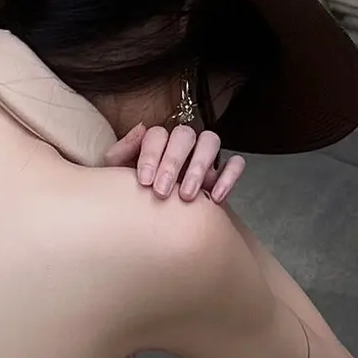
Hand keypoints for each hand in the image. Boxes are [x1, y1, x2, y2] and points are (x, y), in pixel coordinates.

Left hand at [108, 119, 245, 204]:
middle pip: (184, 134)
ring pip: (211, 141)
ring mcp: (206, 156)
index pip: (158, 134)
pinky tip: (216, 197)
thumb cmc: (139, 198)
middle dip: (172, 162)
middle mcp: (183, 144)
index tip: (145, 181)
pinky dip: (229, 176)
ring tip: (187, 196)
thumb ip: (121, 154)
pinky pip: (236, 163)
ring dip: (199, 166)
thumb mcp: (121, 178)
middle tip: (162, 191)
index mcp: (158, 142)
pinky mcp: (225, 173)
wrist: (161, 229)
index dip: (151, 155)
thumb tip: (140, 128)